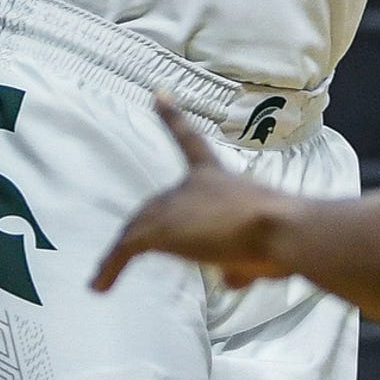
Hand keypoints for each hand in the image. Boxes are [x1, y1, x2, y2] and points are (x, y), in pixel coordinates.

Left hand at [93, 99, 287, 292]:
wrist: (279, 229)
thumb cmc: (281, 233)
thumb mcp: (258, 248)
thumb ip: (239, 261)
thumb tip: (230, 276)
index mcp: (218, 176)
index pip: (190, 140)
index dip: (172, 116)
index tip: (158, 94)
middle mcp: (194, 183)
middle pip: (155, 204)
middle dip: (141, 228)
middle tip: (122, 254)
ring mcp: (175, 203)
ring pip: (137, 226)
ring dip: (120, 253)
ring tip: (103, 277)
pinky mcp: (160, 229)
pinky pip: (126, 248)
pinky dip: (110, 267)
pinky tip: (98, 286)